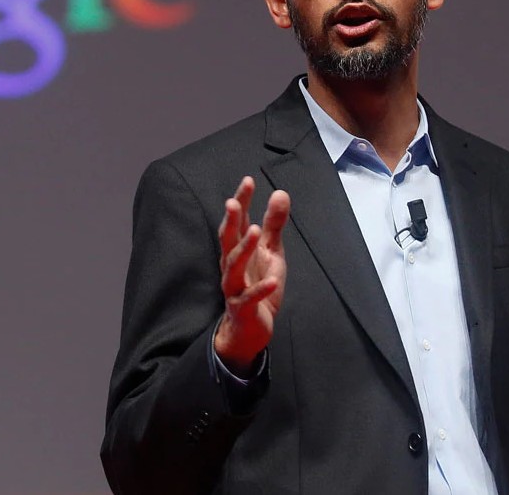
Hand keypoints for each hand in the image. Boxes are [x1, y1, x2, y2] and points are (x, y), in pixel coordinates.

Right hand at [213, 176, 290, 373]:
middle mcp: (231, 265)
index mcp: (239, 249)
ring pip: (233, 265)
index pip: (238, 221)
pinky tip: (273, 281)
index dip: (242, 202)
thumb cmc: (259, 286)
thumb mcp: (272, 253)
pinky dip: (260, 290)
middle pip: (228, 239)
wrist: (250, 329)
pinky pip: (248, 298)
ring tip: (255, 231)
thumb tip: (280, 193)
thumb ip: (275, 224)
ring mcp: (234, 287)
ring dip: (243, 248)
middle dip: (232, 221)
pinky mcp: (241, 308)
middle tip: (234, 202)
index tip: (248, 181)